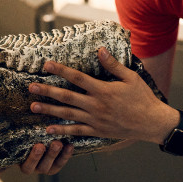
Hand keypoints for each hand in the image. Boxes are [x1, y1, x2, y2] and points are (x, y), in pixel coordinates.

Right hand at [0, 141, 73, 181]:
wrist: (42, 135)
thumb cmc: (22, 140)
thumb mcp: (11, 147)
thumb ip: (1, 160)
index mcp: (19, 163)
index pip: (17, 166)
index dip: (20, 162)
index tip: (26, 152)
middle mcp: (33, 168)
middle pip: (35, 166)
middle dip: (37, 156)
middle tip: (40, 145)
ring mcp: (46, 167)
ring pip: (50, 165)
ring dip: (53, 155)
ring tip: (57, 143)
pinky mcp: (57, 164)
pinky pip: (61, 162)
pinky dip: (66, 155)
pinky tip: (70, 145)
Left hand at [29, 47, 177, 143]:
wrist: (151, 122)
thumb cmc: (142, 98)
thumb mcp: (130, 77)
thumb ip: (113, 65)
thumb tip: (100, 50)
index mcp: (102, 90)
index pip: (77, 78)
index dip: (60, 71)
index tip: (46, 65)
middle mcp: (95, 105)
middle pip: (66, 97)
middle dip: (47, 91)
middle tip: (31, 87)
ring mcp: (95, 120)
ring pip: (67, 114)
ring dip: (49, 110)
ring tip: (33, 107)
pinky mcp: (97, 131)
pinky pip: (76, 131)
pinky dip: (62, 130)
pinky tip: (49, 130)